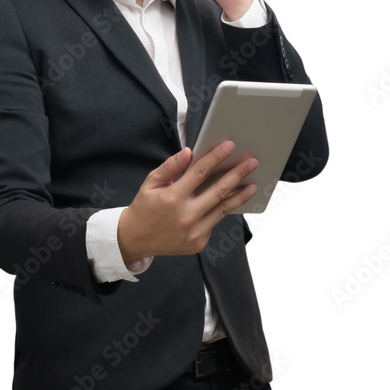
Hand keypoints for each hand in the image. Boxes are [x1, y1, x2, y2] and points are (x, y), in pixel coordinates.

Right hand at [117, 141, 257, 262]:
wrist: (136, 239)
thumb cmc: (145, 207)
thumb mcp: (151, 183)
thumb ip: (170, 167)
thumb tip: (189, 152)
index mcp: (172, 198)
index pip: (200, 172)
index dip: (216, 157)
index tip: (230, 146)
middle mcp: (185, 216)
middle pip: (219, 191)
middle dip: (238, 174)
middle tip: (252, 163)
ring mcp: (194, 232)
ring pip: (223, 209)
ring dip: (240, 196)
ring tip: (253, 185)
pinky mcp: (199, 242)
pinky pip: (214, 222)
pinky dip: (221, 211)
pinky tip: (230, 202)